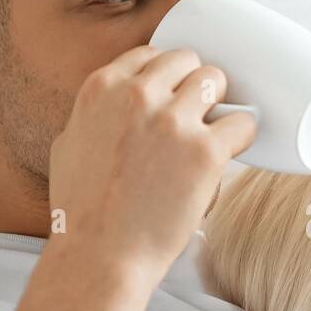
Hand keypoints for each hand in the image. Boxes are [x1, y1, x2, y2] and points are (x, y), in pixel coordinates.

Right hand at [47, 45, 255, 278]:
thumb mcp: (68, 145)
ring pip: (215, 80)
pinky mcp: (205, 151)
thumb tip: (112, 108)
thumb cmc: (81, 212)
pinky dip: (241, 135)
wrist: (101, 254)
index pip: (150, 55)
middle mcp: (138, 96)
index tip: (172, 96)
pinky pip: (242, 123)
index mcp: (102, 89)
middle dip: (193, 86)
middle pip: (187, 61)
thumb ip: (95, 116)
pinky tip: (231, 151)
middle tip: (195, 117)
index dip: (166, 77)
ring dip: (218, 104)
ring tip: (212, 132)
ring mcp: (173, 121)